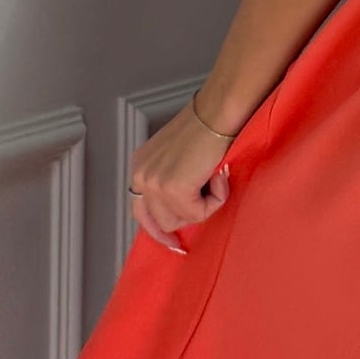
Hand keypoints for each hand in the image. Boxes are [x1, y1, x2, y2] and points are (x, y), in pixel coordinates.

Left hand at [127, 102, 234, 253]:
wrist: (217, 114)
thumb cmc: (206, 130)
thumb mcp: (178, 159)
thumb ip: (172, 183)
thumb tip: (183, 211)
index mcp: (140, 168)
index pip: (141, 211)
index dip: (158, 230)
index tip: (174, 244)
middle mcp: (140, 176)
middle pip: (162, 221)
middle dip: (189, 213)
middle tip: (210, 189)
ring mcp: (154, 184)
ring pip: (181, 220)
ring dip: (203, 206)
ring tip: (215, 178)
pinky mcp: (174, 190)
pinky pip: (199, 213)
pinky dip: (216, 199)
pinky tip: (219, 176)